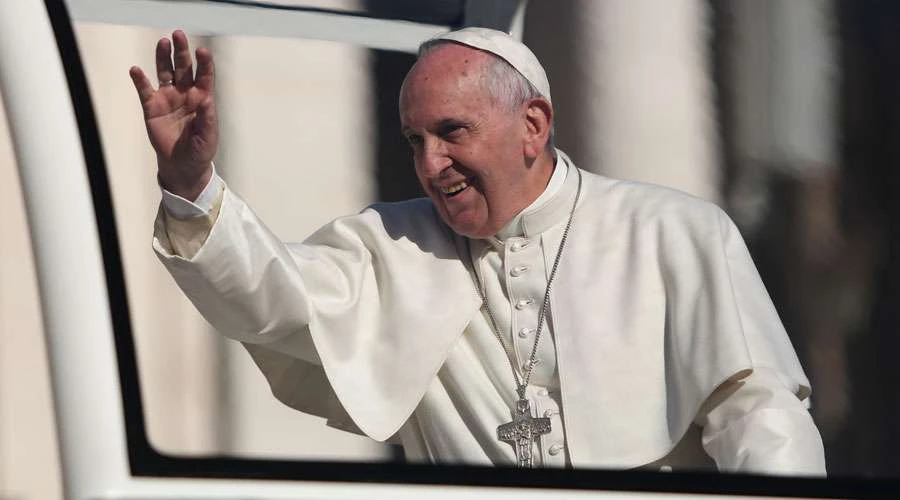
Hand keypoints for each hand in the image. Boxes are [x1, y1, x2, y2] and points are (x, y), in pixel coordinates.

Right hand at [129, 30, 216, 200]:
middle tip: (178, 34)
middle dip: (182, 51)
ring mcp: (168, 99)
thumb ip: (207, 119)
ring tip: (163, 42)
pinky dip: (140, 80)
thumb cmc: (199, 150)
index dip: (204, 63)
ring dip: (163, 57)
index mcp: (202, 99)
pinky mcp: (152, 107)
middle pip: (183, 67)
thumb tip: (206, 101)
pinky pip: (145, 91)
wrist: (182, 166)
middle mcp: (185, 94)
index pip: (204, 76)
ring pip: (165, 72)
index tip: (202, 51)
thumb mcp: (208, 137)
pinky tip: (135, 70)